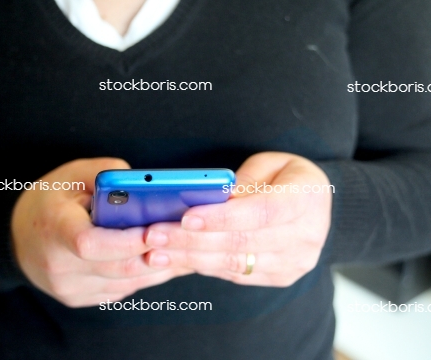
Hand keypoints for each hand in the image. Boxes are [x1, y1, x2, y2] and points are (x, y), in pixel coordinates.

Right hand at [11, 158, 191, 306]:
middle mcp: (58, 266)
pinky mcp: (78, 298)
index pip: (91, 244)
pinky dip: (143, 276)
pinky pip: (120, 291)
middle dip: (154, 254)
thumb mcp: (73, 175)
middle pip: (117, 268)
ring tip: (183, 251)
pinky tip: (161, 262)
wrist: (19, 236)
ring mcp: (68, 287)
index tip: (157, 230)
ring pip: (124, 283)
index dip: (127, 241)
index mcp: (54, 229)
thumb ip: (107, 176)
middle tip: (184, 241)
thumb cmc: (50, 200)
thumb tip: (146, 189)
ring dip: (156, 268)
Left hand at [144, 152, 332, 286]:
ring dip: (189, 258)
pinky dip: (203, 266)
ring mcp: (293, 262)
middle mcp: (304, 237)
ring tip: (155, 252)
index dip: (221, 217)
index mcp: (306, 200)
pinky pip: (235, 274)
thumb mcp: (271, 164)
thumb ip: (244, 181)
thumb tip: (208, 198)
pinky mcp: (279, 276)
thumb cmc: (289, 177)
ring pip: (233, 264)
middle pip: (240, 242)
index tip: (185, 217)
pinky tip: (176, 260)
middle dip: (191, 240)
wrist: (317, 205)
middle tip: (154, 235)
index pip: (261, 213)